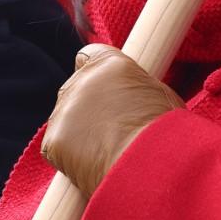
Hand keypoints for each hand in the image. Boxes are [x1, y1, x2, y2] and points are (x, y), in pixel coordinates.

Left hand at [40, 43, 182, 196]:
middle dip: (88, 107)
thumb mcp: (159, 94)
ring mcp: (63, 110)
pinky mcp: (53, 140)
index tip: (106, 90)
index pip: (89, 56)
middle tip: (111, 130)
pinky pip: (56, 146)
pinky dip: (69, 157)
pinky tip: (94, 163)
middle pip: (74, 89)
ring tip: (108, 151)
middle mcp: (80, 81)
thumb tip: (127, 96)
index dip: (96, 74)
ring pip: (64, 119)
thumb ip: (132, 88)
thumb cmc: (167, 132)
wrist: (152, 163)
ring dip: (79, 132)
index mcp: (109, 64)